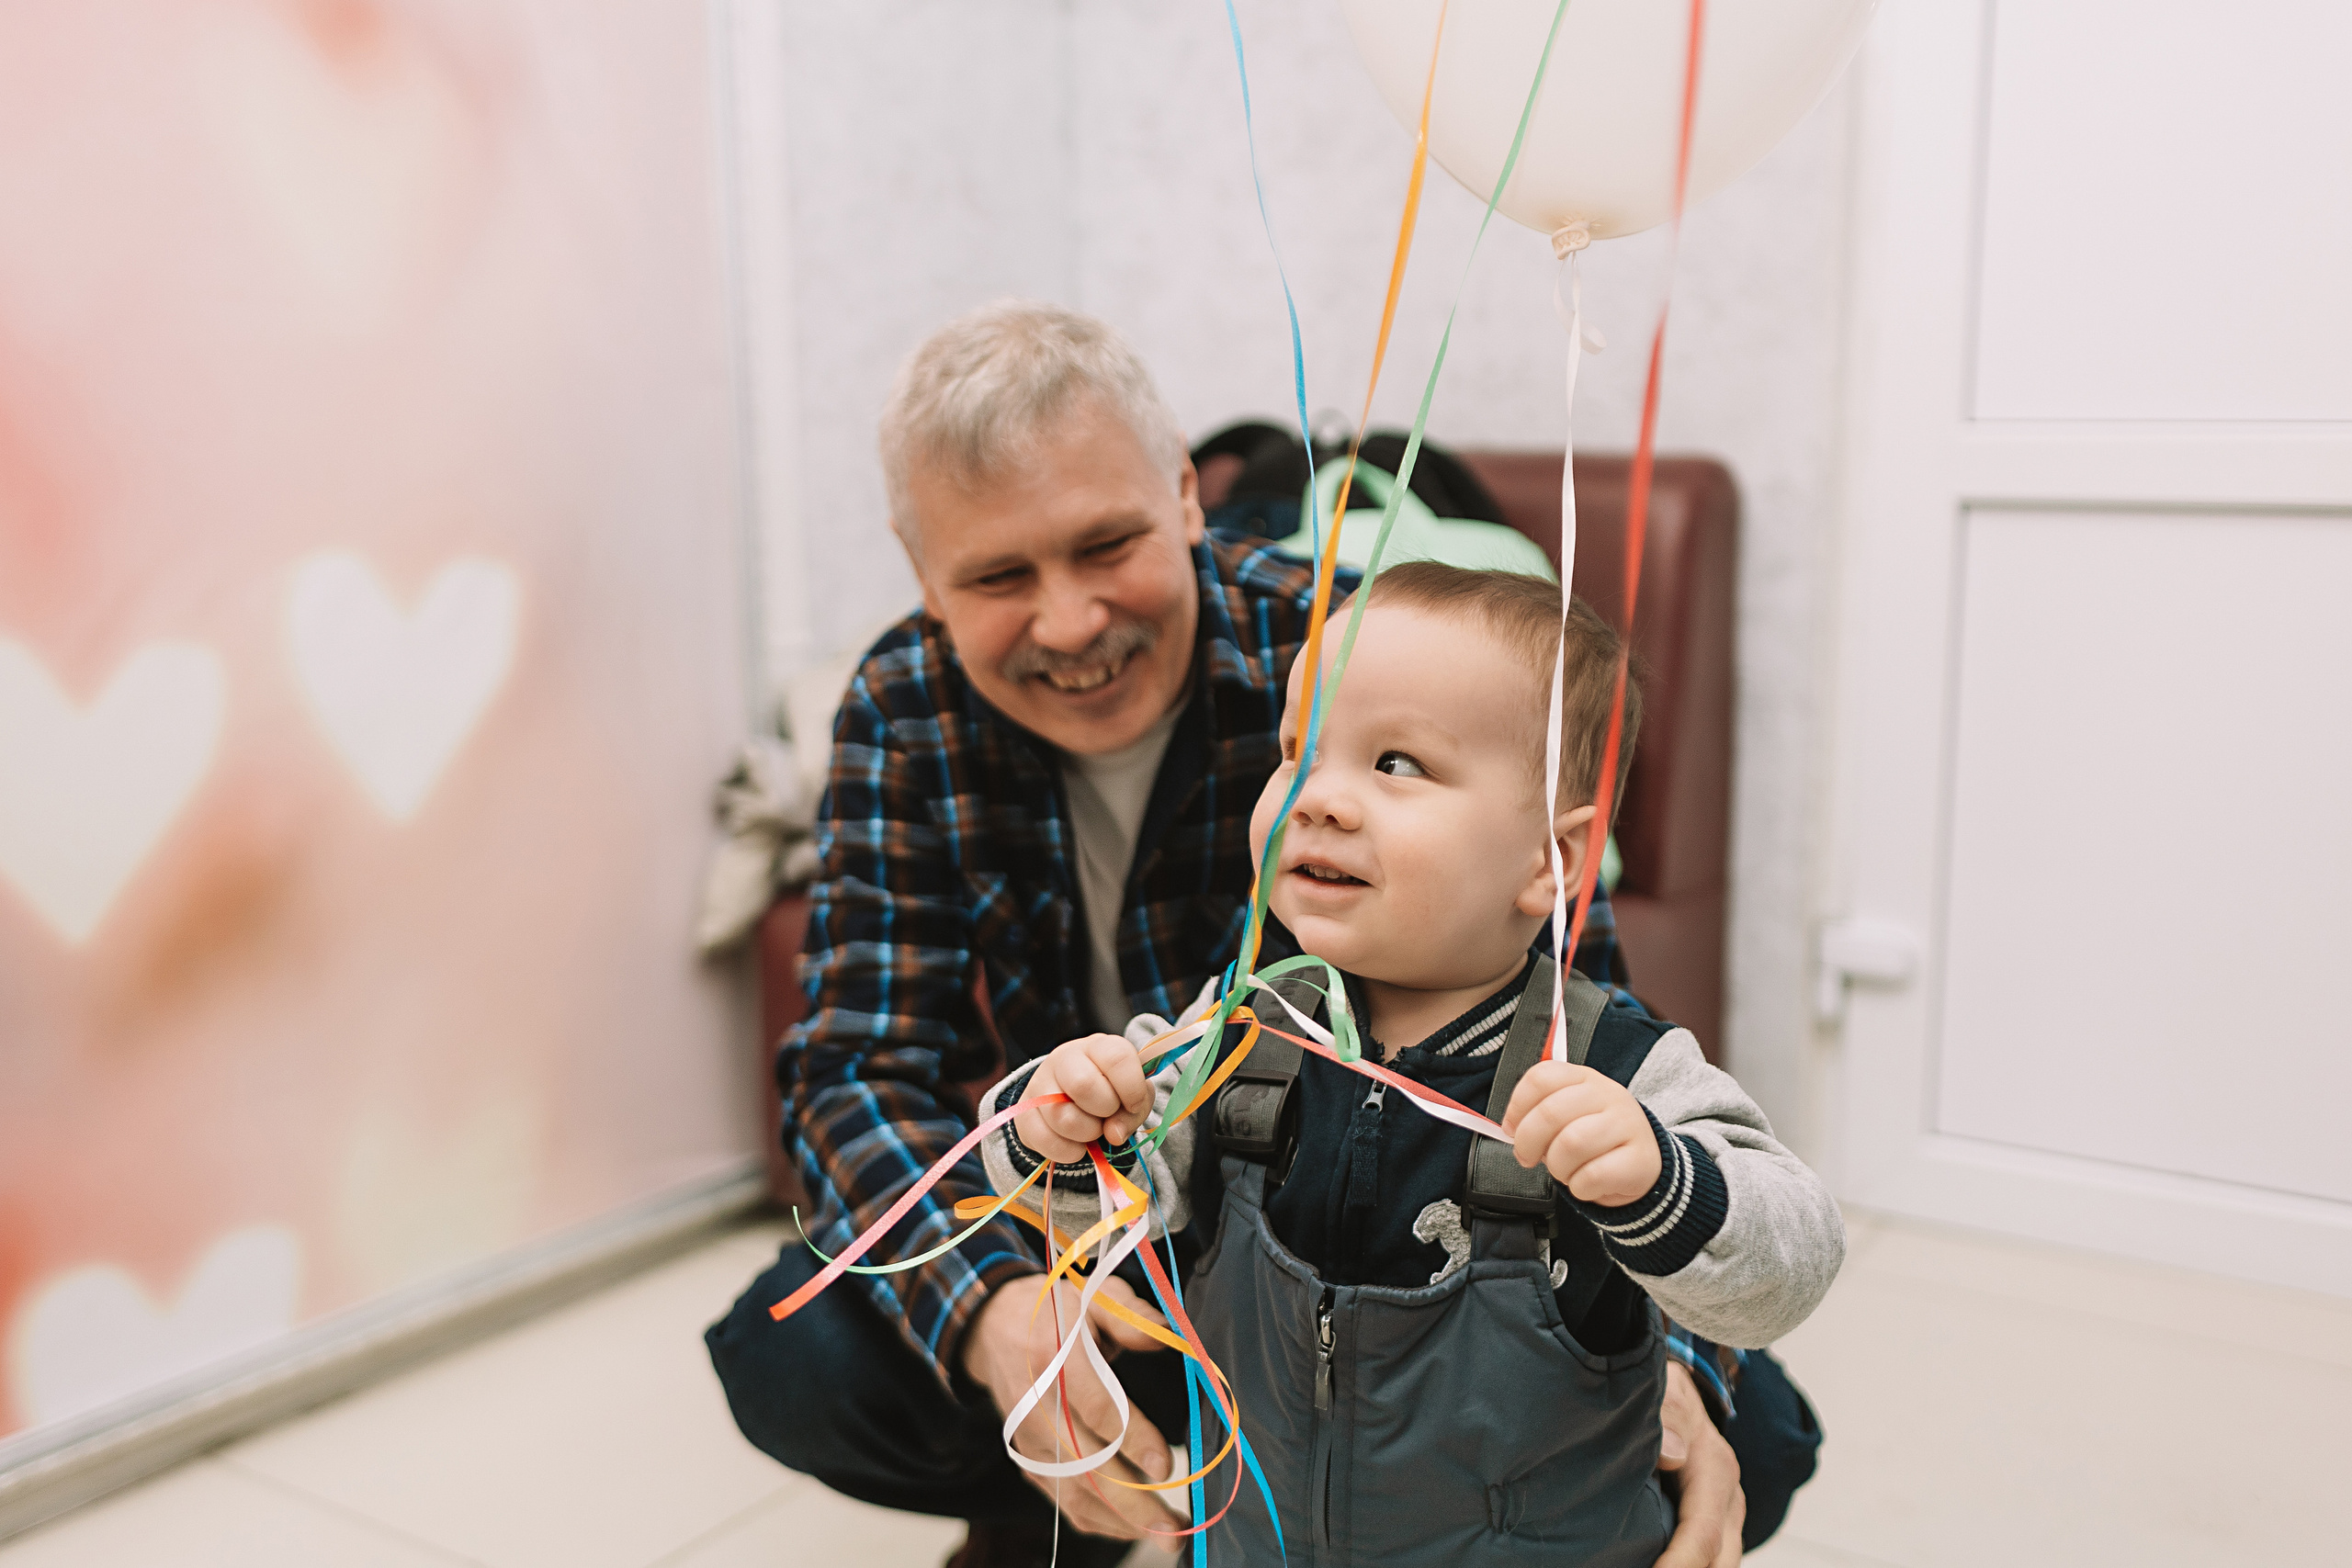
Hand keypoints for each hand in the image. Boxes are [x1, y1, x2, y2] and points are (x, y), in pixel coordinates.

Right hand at [961, 1273, 1182, 1538]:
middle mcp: (1036, 1405)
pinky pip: (1061, 1501)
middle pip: (1085, 1466)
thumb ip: (1133, 1317)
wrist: (995, 1327)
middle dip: (1133, 1504)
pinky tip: (1133, 1529)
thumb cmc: (1056, 1310)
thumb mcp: (1096, 1296)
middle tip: (1175, 1529)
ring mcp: (1028, 1438)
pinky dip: (1098, 1521)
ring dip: (1121, 1522)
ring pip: (1073, 1493)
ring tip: (1166, 1536)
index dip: (1132, 1440)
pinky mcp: (1027, 1458)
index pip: (1096, 1408)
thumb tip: (1174, 1336)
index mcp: (1054, 1357)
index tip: (1166, 1466)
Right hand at [1016, 1034, 1152, 1163]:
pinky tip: (1075, 1144)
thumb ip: (1134, 1112)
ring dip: (1087, 1134)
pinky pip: (1047, 1140)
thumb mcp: (1133, 1096)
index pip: (1117, 1058)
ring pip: (1063, 1117)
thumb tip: (1113, 1134)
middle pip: (1083, 1085)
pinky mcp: (1024, 1113)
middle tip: (1108, 1114)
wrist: (1070, 1100)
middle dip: (1105, 1110)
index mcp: (1097, 1046)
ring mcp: (1039, 1084)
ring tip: (1091, 1128)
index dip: (1131, 1088)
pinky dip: (1068, 1151)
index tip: (1133, 1104)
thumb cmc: (1109, 1093)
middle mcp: (1064, 1058)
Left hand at [1500, 1059, 1662, 1206]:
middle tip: (1527, 1158)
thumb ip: (1540, 1114)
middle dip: (1528, 1142)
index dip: (1517, 1106)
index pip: (1542, 1077)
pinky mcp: (1639, 1159)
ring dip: (1557, 1167)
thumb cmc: (1596, 1138)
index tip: (1511, 1128)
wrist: (1643, 1163)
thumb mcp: (1570, 1115)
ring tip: (1563, 1170)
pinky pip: (1592, 1175)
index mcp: (1585, 1079)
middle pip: (1550, 1112)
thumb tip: (1510, 1129)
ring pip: (1571, 1144)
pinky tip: (1584, 1184)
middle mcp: (1608, 1095)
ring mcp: (1627, 1125)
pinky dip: (1578, 1187)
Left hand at [1652, 1360, 1745, 1566]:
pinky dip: (1685, 1563)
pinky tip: (1649, 1562)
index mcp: (1716, 1472)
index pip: (1702, 1533)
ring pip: (1717, 1563)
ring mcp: (1724, 1517)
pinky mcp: (1712, 1526)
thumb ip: (1667, 1415)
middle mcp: (1728, 1501)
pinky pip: (1706, 1557)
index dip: (1679, 1563)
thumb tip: (1672, 1454)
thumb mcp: (1666, 1392)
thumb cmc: (1668, 1394)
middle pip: (1719, 1561)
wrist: (1684, 1397)